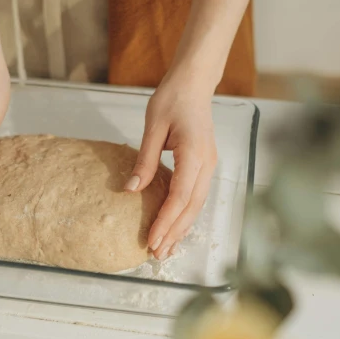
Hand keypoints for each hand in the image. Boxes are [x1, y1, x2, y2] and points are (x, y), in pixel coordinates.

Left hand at [125, 72, 216, 259]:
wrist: (193, 84)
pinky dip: (185, 215)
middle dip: (174, 232)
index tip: (152, 239)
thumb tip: (131, 190)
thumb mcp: (153, 128)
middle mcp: (206, 164)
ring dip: (181, 228)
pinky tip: (175, 227)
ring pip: (196, 205)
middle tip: (157, 254)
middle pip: (191, 207)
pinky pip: (196, 196)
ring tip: (166, 249)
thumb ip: (144, 161)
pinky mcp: (205, 165)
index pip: (180, 197)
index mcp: (194, 154)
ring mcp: (208, 165)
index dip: (166, 221)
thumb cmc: (172, 99)